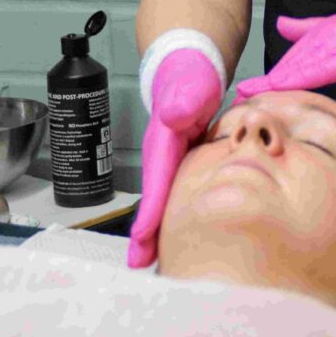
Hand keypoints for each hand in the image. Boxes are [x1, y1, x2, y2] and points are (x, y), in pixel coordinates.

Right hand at [127, 49, 222, 267]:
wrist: (192, 68)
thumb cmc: (191, 75)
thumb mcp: (190, 82)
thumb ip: (184, 98)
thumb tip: (175, 116)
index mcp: (164, 141)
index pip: (157, 181)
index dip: (152, 213)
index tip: (142, 245)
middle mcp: (164, 155)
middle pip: (158, 199)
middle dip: (149, 234)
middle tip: (144, 268)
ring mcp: (173, 160)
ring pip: (168, 199)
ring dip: (161, 230)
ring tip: (155, 263)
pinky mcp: (185, 163)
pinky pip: (179, 192)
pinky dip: (178, 215)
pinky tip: (182, 236)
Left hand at [234, 0, 335, 99]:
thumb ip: (310, 28)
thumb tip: (281, 25)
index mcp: (324, 34)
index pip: (292, 59)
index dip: (269, 76)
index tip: (246, 90)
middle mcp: (326, 38)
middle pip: (290, 64)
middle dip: (265, 83)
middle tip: (238, 98)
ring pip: (301, 66)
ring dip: (275, 83)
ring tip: (250, 96)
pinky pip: (321, 69)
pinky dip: (300, 78)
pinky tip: (283, 87)